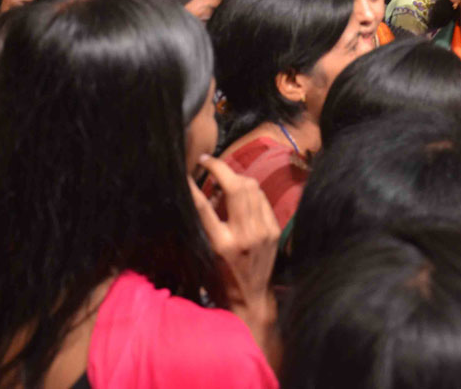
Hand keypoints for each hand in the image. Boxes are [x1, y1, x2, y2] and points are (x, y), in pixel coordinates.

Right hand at [188, 156, 279, 309]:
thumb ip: (205, 224)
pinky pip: (262, 198)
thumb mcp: (205, 254)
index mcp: (222, 244)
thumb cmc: (220, 279)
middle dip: (220, 167)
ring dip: (235, 176)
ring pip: (252, 187)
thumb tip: (206, 193)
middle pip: (235, 187)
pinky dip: (249, 190)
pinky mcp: (275, 230)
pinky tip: (240, 194)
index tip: (185, 171)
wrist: (251, 299)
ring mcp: (264, 231)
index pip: (205, 207)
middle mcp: (245, 235)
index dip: (193, 186)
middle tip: (207, 161)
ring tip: (222, 179)